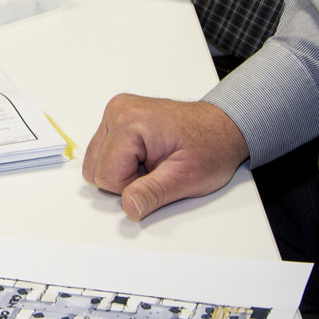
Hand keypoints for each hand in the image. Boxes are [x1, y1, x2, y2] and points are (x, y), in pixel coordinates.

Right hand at [83, 94, 250, 220]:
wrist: (223, 128)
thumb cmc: (211, 146)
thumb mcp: (186, 177)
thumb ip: (153, 193)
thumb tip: (129, 207)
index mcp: (130, 121)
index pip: (106, 175)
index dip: (132, 187)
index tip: (159, 177)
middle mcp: (118, 111)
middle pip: (94, 168)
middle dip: (124, 179)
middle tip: (157, 170)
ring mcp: (116, 113)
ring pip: (96, 162)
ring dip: (122, 170)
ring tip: (153, 163)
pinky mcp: (118, 119)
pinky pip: (104, 152)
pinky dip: (123, 162)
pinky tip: (147, 157)